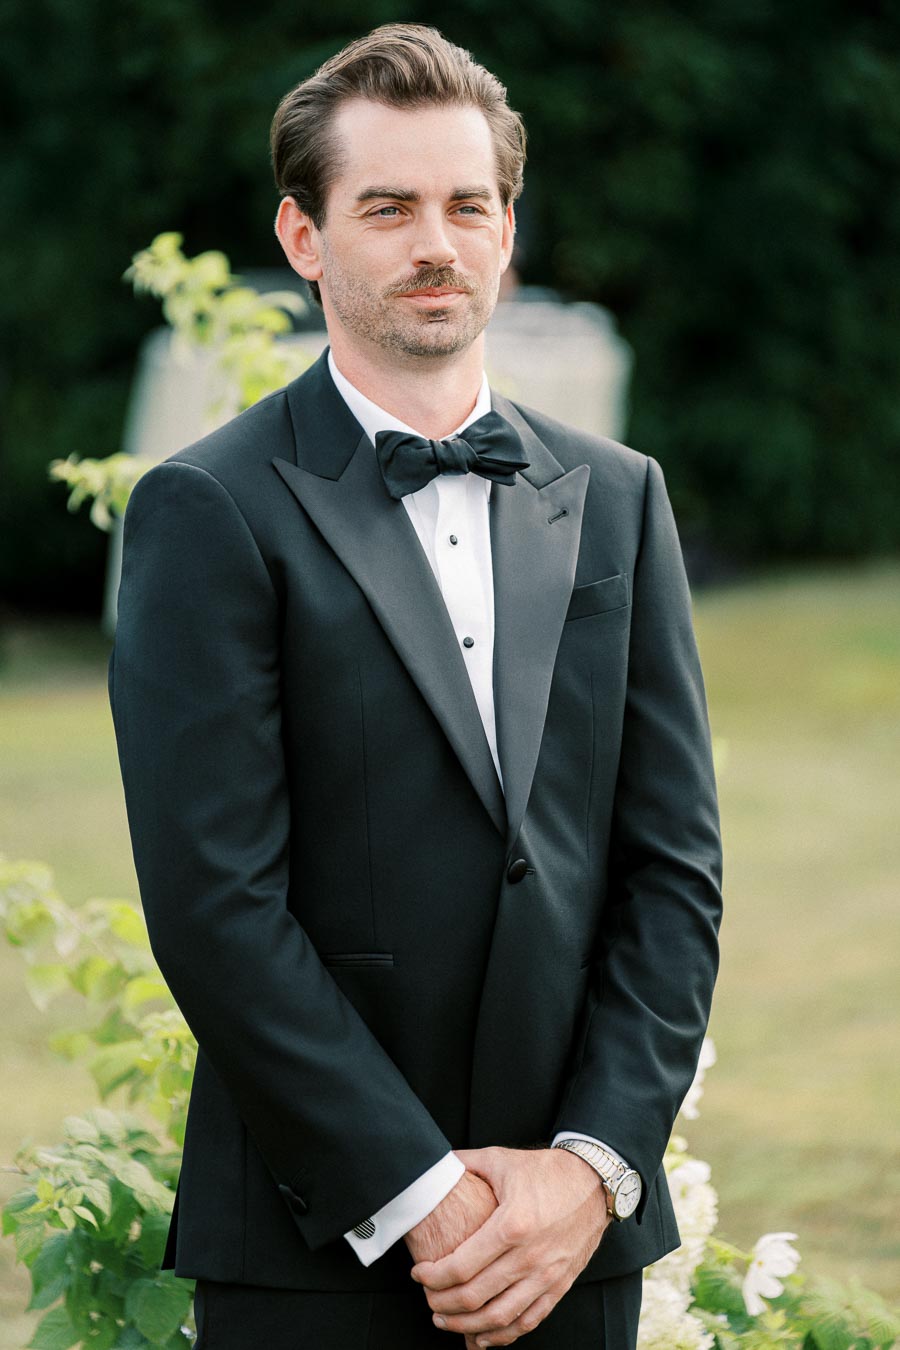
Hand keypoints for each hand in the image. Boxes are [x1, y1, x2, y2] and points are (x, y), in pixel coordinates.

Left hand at [411, 1146, 610, 1345]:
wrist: (595, 1182)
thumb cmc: (544, 1169)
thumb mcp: (501, 1159)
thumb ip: (464, 1163)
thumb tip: (433, 1164)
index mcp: (511, 1225)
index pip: (461, 1267)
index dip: (433, 1276)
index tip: (418, 1273)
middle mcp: (529, 1256)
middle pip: (475, 1297)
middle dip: (442, 1304)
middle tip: (427, 1299)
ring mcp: (546, 1275)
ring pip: (499, 1318)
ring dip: (466, 1326)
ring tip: (445, 1320)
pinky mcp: (560, 1285)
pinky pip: (528, 1321)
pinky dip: (502, 1336)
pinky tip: (481, 1338)